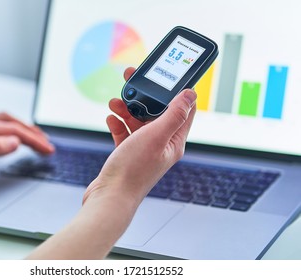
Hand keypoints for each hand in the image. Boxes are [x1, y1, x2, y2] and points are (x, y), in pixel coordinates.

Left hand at [0, 113, 53, 189]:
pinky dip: (7, 129)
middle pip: (10, 121)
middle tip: (45, 142)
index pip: (14, 129)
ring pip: (2, 121)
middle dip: (31, 130)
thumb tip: (16, 141)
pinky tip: (8, 136)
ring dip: (20, 127)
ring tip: (33, 136)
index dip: (34, 139)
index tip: (48, 149)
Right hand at [83, 67, 196, 205]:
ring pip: (138, 121)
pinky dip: (118, 123)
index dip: (176, 91)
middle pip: (156, 112)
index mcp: (174, 141)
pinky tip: (111, 119)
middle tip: (131, 78)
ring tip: (114, 102)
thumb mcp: (156, 136)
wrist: (109, 196)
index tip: (165, 75)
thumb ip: (174, 114)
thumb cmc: (134, 170)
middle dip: (144, 96)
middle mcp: (161, 144)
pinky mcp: (128, 153)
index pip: (182, 110)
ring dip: (126, 109)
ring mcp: (144, 149)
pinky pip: (125, 132)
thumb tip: (191, 94)